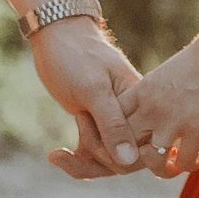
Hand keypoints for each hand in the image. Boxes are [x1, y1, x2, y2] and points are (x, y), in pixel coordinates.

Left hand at [28, 9, 140, 176]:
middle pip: (124, 160)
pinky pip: (94, 154)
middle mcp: (133, 117)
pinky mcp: (97, 125)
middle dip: (96, 157)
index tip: (84, 127)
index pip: (141, 150)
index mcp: (143, 105)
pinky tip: (55, 154)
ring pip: (108, 160)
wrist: (56, 36)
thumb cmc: (77, 55)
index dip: (114, 154)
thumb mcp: (93, 89)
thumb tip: (130, 162)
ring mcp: (114, 122)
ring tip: (57, 154)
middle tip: (72, 132)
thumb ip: (113, 124)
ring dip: (83, 161)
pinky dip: (76, 159)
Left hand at [118, 20, 198, 181]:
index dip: (116, 136)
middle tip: (151, 158)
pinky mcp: (197, 128)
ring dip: (161, 166)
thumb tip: (159, 106)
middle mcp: (151, 107)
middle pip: (123, 144)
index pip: (112, 120)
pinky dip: (189, 166)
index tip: (131, 142)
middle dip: (133, 157)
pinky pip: (183, 162)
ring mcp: (173, 119)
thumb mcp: (169, 74)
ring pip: (150, 160)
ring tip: (173, 162)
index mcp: (142, 91)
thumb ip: (158, 93)